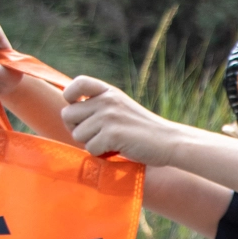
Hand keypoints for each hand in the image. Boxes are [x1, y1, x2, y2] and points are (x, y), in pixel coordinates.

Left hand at [61, 76, 180, 164]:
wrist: (170, 142)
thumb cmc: (144, 131)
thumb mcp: (122, 108)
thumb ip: (100, 106)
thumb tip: (70, 114)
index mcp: (109, 92)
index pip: (77, 83)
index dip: (70, 97)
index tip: (78, 109)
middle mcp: (106, 100)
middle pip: (67, 115)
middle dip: (78, 129)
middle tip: (96, 136)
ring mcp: (108, 116)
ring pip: (77, 135)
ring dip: (91, 144)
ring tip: (112, 143)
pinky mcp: (112, 133)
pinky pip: (90, 148)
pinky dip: (102, 154)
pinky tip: (118, 150)